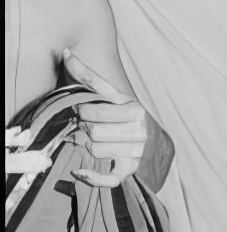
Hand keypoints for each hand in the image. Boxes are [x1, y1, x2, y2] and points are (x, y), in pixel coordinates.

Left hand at [63, 49, 146, 187]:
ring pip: (95, 150)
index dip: (81, 111)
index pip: (93, 110)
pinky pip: (106, 177)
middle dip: (83, 129)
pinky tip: (80, 171)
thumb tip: (66, 53)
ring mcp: (135, 151)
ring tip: (90, 140)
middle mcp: (137, 129)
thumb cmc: (128, 114)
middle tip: (84, 126)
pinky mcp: (130, 171)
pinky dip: (91, 176)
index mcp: (133, 108)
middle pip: (92, 132)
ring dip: (86, 147)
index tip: (81, 109)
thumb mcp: (114, 95)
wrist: (156, 142)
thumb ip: (89, 77)